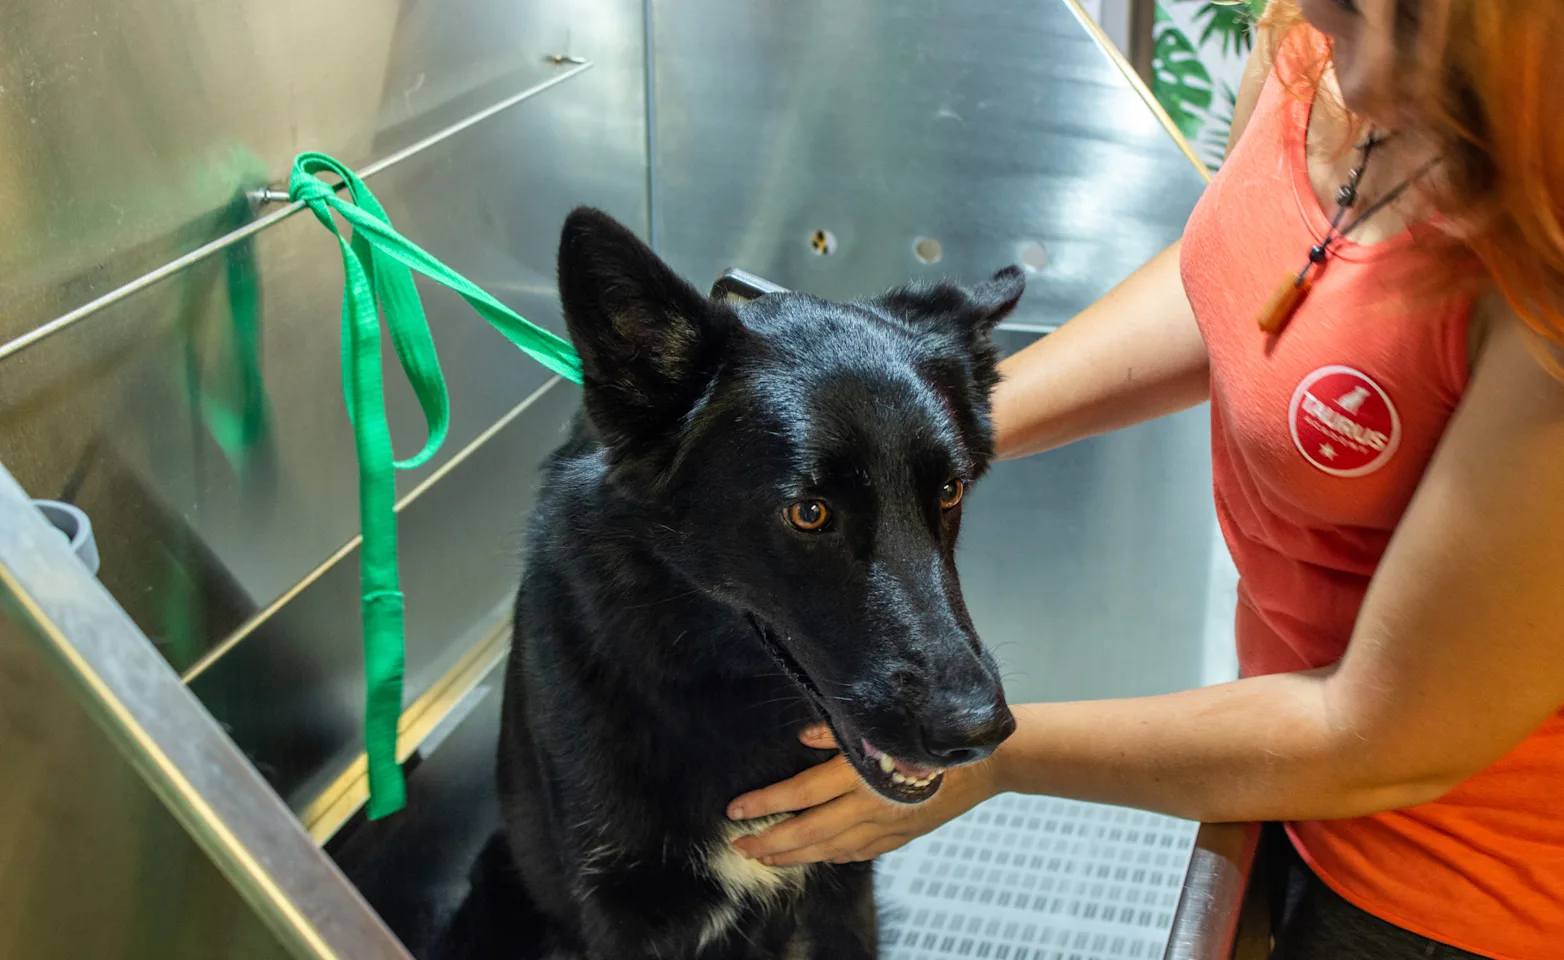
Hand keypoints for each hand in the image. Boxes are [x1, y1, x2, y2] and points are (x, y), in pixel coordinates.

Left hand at [725, 724, 1001, 866]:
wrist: (986, 761)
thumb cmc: (933, 734)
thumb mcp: (886, 725)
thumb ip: (840, 731)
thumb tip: (803, 736)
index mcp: (862, 773)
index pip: (801, 792)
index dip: (766, 802)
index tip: (735, 810)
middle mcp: (870, 805)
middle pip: (809, 830)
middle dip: (770, 842)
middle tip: (740, 847)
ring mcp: (886, 826)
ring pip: (830, 849)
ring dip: (794, 855)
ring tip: (765, 857)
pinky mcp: (900, 836)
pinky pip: (858, 852)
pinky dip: (833, 856)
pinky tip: (817, 857)